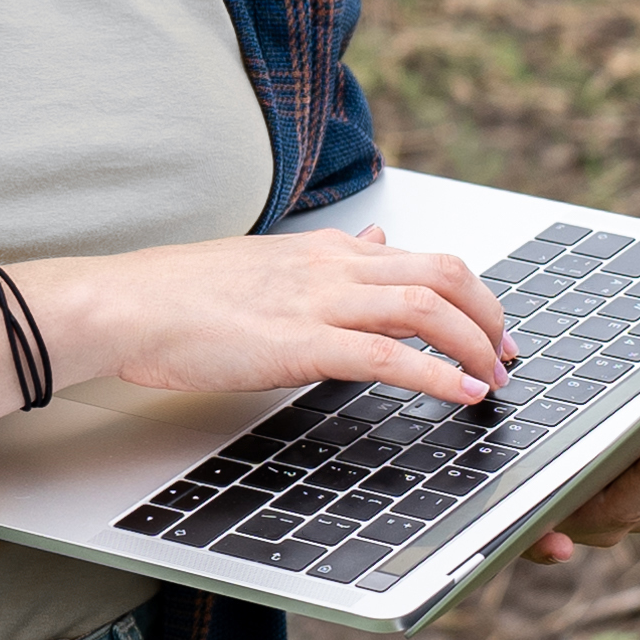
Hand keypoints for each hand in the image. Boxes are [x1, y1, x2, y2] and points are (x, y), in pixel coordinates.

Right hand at [0, 228, 515, 408]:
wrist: (128, 304)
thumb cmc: (182, 296)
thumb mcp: (270, 263)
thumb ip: (330, 259)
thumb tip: (377, 244)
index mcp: (326, 251)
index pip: (423, 260)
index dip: (472, 296)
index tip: (493, 328)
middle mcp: (333, 268)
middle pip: (445, 276)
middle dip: (491, 318)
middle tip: (510, 356)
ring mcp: (318, 304)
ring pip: (428, 309)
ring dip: (476, 346)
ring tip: (495, 380)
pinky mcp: (300, 345)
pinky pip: (389, 356)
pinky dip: (438, 377)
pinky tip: (462, 395)